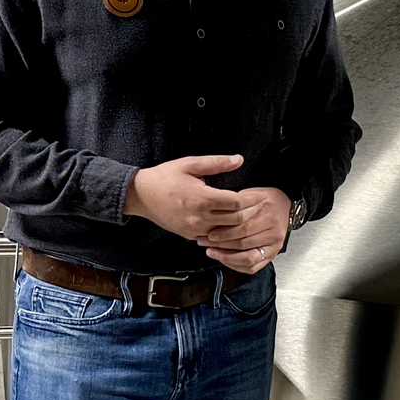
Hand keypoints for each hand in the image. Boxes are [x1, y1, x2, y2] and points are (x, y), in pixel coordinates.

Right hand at [123, 154, 249, 238]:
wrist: (141, 195)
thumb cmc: (165, 177)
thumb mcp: (190, 164)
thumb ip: (216, 163)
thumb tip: (239, 160)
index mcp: (202, 198)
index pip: (236, 203)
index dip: (250, 199)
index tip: (258, 194)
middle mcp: (199, 217)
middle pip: (235, 221)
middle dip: (248, 213)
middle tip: (258, 206)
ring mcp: (194, 229)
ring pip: (226, 233)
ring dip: (238, 226)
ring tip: (247, 215)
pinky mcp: (190, 236)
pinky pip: (213, 239)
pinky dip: (223, 233)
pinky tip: (229, 225)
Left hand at [200, 187, 290, 273]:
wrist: (285, 206)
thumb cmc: (267, 200)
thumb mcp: (253, 194)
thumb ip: (237, 204)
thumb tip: (214, 213)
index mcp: (269, 216)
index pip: (244, 228)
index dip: (225, 234)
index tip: (210, 234)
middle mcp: (274, 233)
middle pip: (244, 244)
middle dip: (221, 245)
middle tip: (205, 243)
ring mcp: (274, 246)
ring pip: (248, 259)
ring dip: (227, 258)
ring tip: (213, 252)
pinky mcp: (272, 255)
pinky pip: (253, 267)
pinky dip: (237, 266)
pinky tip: (225, 260)